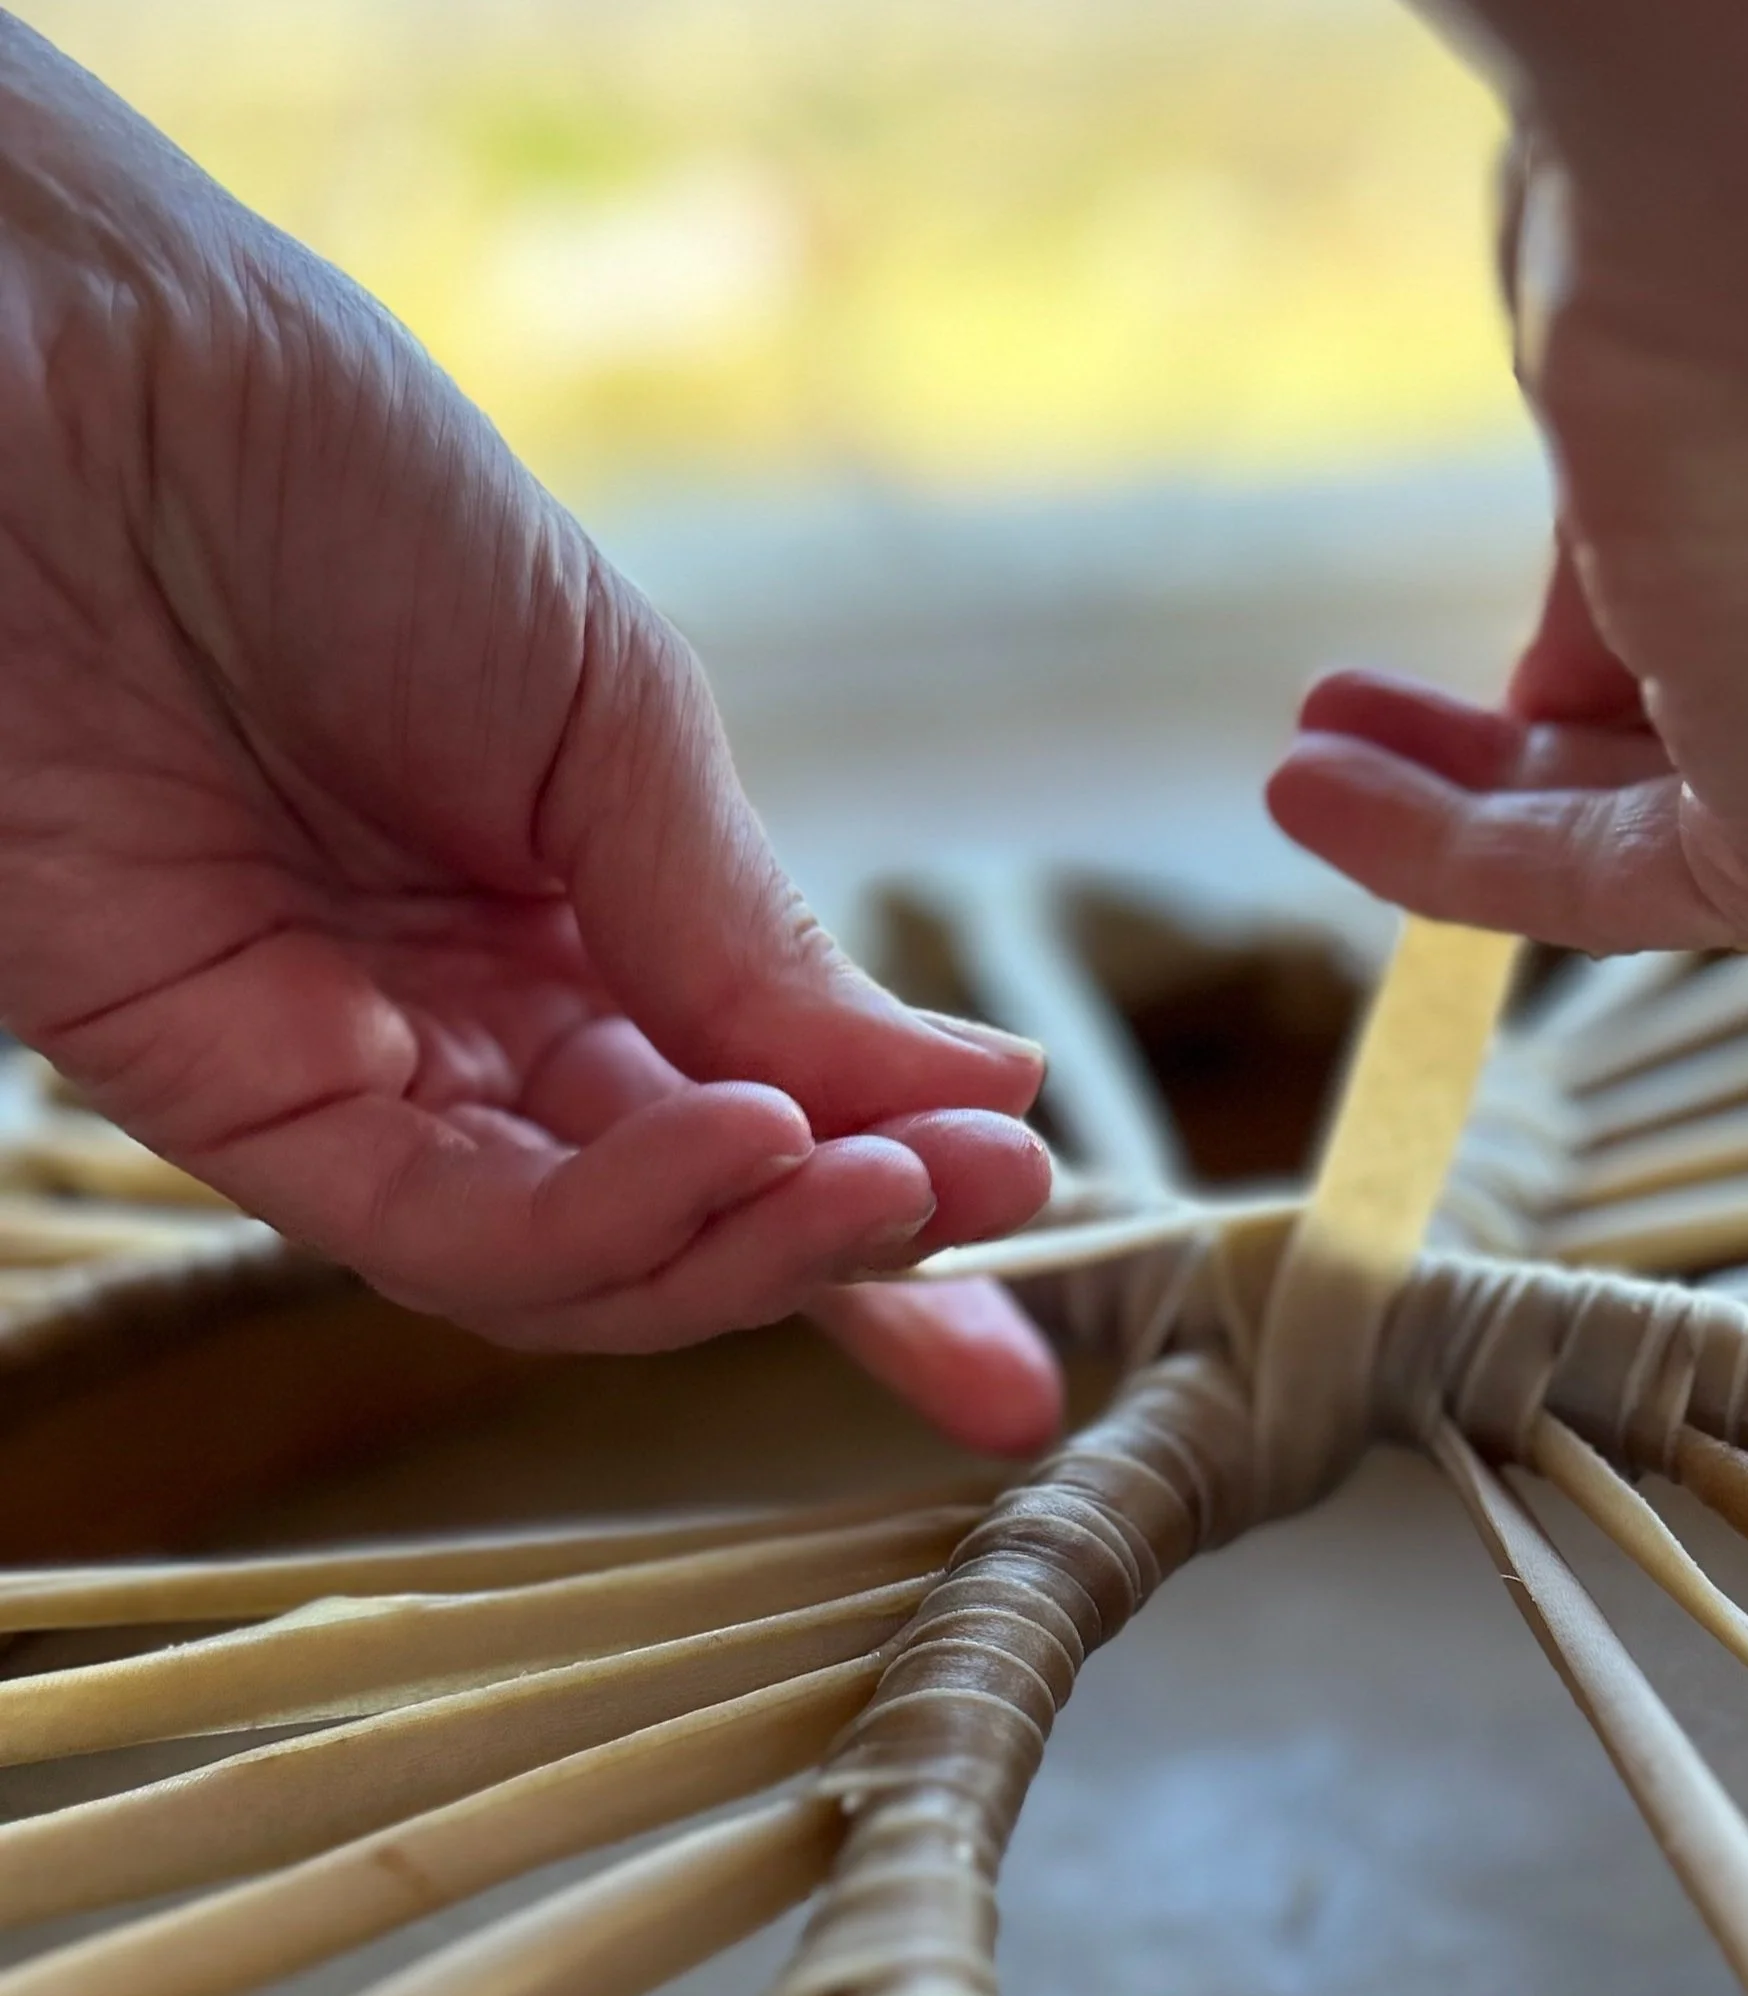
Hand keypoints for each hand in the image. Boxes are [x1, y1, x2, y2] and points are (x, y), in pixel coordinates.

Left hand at [0, 25, 1059, 1450]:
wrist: (68, 375)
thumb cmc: (340, 490)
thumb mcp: (612, 713)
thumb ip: (749, 935)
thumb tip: (970, 1096)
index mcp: (579, 919)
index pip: (758, 1104)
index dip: (894, 1196)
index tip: (1046, 1233)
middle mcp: (475, 1028)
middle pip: (680, 1217)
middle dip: (852, 1249)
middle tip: (1001, 1216)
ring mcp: (356, 1072)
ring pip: (571, 1265)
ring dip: (748, 1245)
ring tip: (878, 1181)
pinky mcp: (222, 1098)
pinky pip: (435, 1225)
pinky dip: (606, 1222)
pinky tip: (743, 1144)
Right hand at [1270, 1, 1747, 952]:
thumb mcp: (1741, 323)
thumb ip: (1699, 510)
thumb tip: (1585, 664)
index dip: (1691, 640)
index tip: (1538, 644)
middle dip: (1584, 739)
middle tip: (1398, 720)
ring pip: (1734, 822)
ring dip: (1498, 805)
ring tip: (1320, 763)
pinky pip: (1651, 880)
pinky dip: (1474, 858)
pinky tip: (1328, 797)